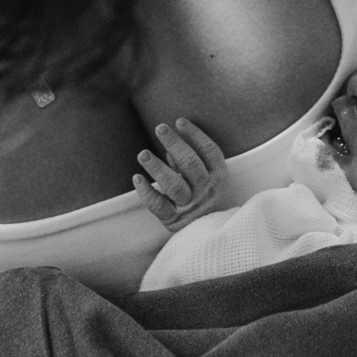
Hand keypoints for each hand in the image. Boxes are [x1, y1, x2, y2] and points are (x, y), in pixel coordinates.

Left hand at [133, 117, 230, 231]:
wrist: (211, 235)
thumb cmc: (205, 198)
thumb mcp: (207, 177)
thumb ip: (191, 160)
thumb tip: (172, 140)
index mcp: (220, 176)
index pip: (209, 150)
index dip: (194, 134)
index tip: (179, 121)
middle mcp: (207, 191)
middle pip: (190, 163)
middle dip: (174, 143)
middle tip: (160, 128)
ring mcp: (191, 206)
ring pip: (174, 185)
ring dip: (157, 167)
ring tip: (143, 154)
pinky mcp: (174, 220)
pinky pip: (158, 206)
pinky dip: (146, 192)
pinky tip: (137, 178)